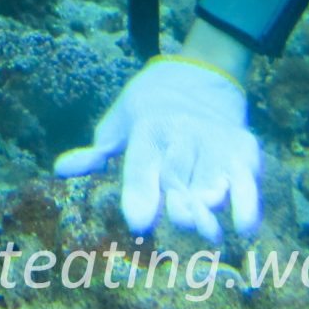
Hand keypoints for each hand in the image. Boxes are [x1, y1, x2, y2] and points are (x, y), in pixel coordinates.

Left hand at [53, 55, 261, 240]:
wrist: (200, 77)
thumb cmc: (150, 109)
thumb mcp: (119, 122)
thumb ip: (96, 152)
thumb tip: (60, 170)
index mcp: (148, 128)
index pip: (141, 165)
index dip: (140, 193)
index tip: (138, 221)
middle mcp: (182, 134)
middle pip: (179, 176)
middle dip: (180, 203)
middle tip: (178, 219)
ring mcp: (214, 143)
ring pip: (214, 180)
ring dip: (211, 206)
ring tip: (208, 230)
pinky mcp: (242, 150)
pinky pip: (248, 180)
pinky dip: (247, 203)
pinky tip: (242, 225)